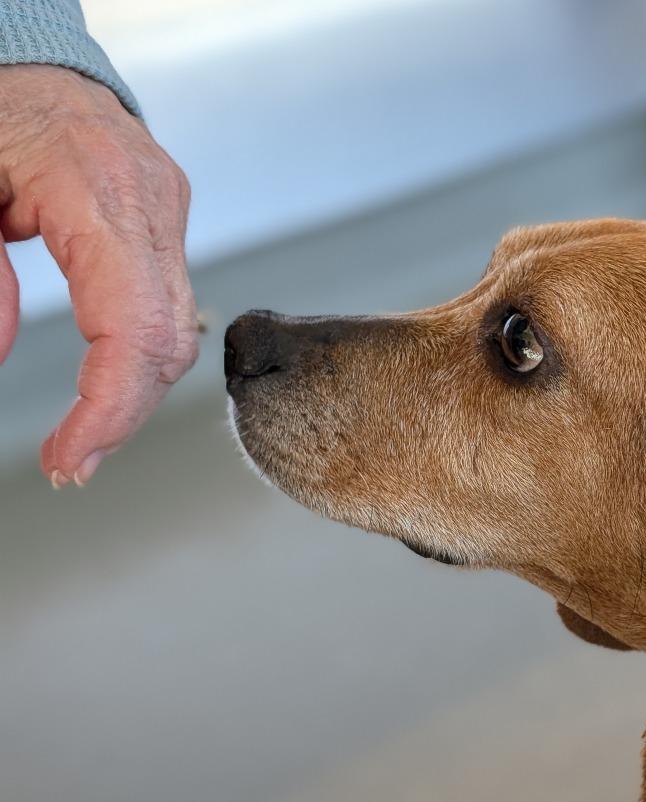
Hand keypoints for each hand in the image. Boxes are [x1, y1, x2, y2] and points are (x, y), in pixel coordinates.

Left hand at [0, 65, 195, 485]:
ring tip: (84, 434)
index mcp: (100, 189)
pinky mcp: (165, 227)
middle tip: (70, 461)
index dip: (109, 407)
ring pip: (178, 334)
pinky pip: (170, 310)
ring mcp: (167, 215)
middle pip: (168, 343)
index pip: (135, 328)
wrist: (30, 59)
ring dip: (134, 395)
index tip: (71, 456)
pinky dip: (141, 361)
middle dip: (122, 415)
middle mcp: (152, 204)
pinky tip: (107, 385)